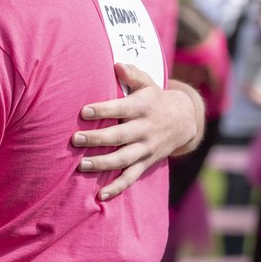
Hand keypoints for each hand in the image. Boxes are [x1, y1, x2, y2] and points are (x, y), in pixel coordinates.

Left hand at [72, 64, 202, 200]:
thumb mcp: (148, 83)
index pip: (121, 109)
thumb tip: (117, 65)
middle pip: (120, 136)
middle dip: (97, 139)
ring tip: (82, 166)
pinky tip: (100, 196)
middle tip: (75, 139)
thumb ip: (132, 75)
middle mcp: (145, 129)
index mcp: (143, 107)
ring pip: (124, 159)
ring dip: (103, 164)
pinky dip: (117, 188)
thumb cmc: (154, 98)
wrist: (185, 120)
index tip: (83, 111)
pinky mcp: (147, 162)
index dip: (103, 110)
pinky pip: (131, 177)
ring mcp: (147, 148)